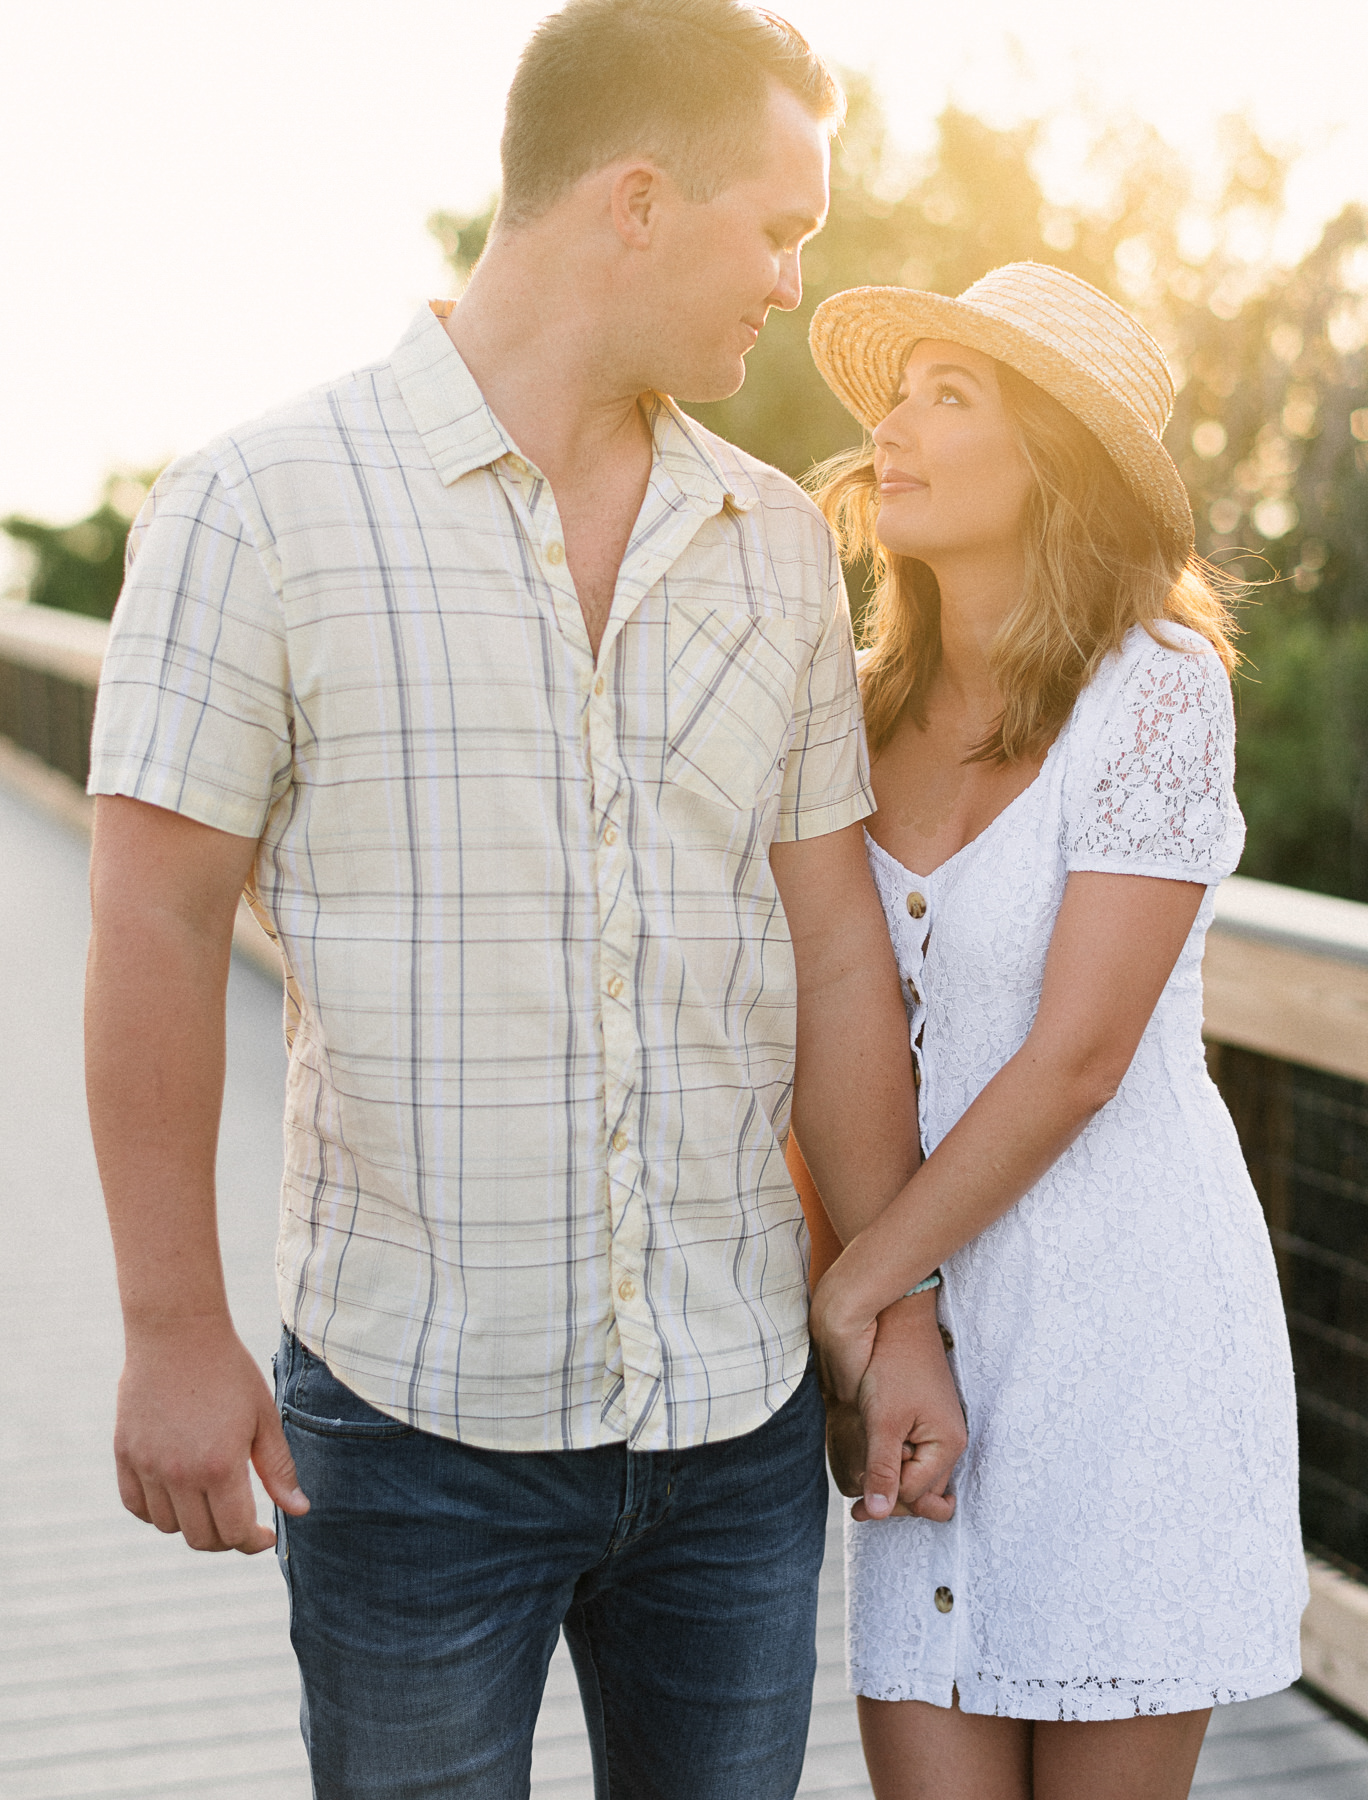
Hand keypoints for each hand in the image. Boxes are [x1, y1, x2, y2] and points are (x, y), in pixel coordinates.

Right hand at [114, 1316, 308, 1553]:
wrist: (178, 1334)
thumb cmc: (229, 1372)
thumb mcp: (264, 1418)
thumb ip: (279, 1469)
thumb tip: (299, 1511)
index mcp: (220, 1466)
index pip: (235, 1532)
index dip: (254, 1542)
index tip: (265, 1536)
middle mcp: (180, 1474)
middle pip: (201, 1538)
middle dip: (227, 1539)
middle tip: (241, 1521)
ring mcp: (147, 1466)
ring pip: (167, 1526)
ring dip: (192, 1523)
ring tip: (210, 1500)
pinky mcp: (125, 1454)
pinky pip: (136, 1505)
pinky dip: (156, 1511)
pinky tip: (177, 1495)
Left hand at [818, 1291, 964, 1522]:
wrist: (900, 1323)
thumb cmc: (893, 1367)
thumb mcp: (884, 1421)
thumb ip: (882, 1468)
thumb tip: (877, 1514)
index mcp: (947, 1445)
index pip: (916, 1494)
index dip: (886, 1502)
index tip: (856, 1508)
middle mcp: (952, 1443)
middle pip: (925, 1493)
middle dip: (894, 1500)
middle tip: (857, 1506)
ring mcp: (944, 1432)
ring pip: (923, 1478)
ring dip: (895, 1485)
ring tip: (864, 1486)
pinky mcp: (931, 1422)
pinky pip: (919, 1459)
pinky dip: (898, 1467)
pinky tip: (877, 1464)